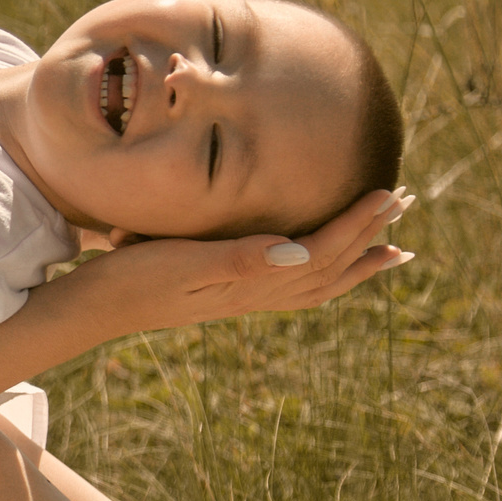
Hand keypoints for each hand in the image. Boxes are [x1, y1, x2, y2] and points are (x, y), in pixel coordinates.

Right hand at [69, 187, 414, 332]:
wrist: (97, 306)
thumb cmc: (133, 277)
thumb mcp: (183, 262)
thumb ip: (240, 258)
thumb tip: (299, 254)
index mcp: (250, 280)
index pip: (319, 250)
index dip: (356, 223)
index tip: (388, 194)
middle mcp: (255, 292)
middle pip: (329, 267)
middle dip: (369, 237)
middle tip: (404, 206)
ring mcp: (242, 296)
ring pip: (317, 282)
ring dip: (357, 263)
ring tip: (392, 251)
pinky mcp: (228, 292)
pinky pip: (293, 287)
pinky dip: (323, 275)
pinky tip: (321, 266)